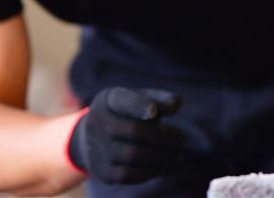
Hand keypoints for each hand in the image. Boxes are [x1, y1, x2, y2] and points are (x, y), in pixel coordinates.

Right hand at [66, 87, 183, 183]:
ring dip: (161, 156)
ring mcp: (97, 148)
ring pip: (133, 154)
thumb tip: (177, 104)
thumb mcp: (139, 100)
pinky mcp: (101, 171)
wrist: (90, 139)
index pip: (124, 100)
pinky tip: (162, 166)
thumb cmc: (126, 114)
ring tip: (177, 155)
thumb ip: (160, 99)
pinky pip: (127, 174)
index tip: (154, 111)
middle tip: (182, 139)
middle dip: (164, 137)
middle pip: (134, 130)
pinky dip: (149, 172)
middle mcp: (98, 122)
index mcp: (110, 99)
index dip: (139, 105)